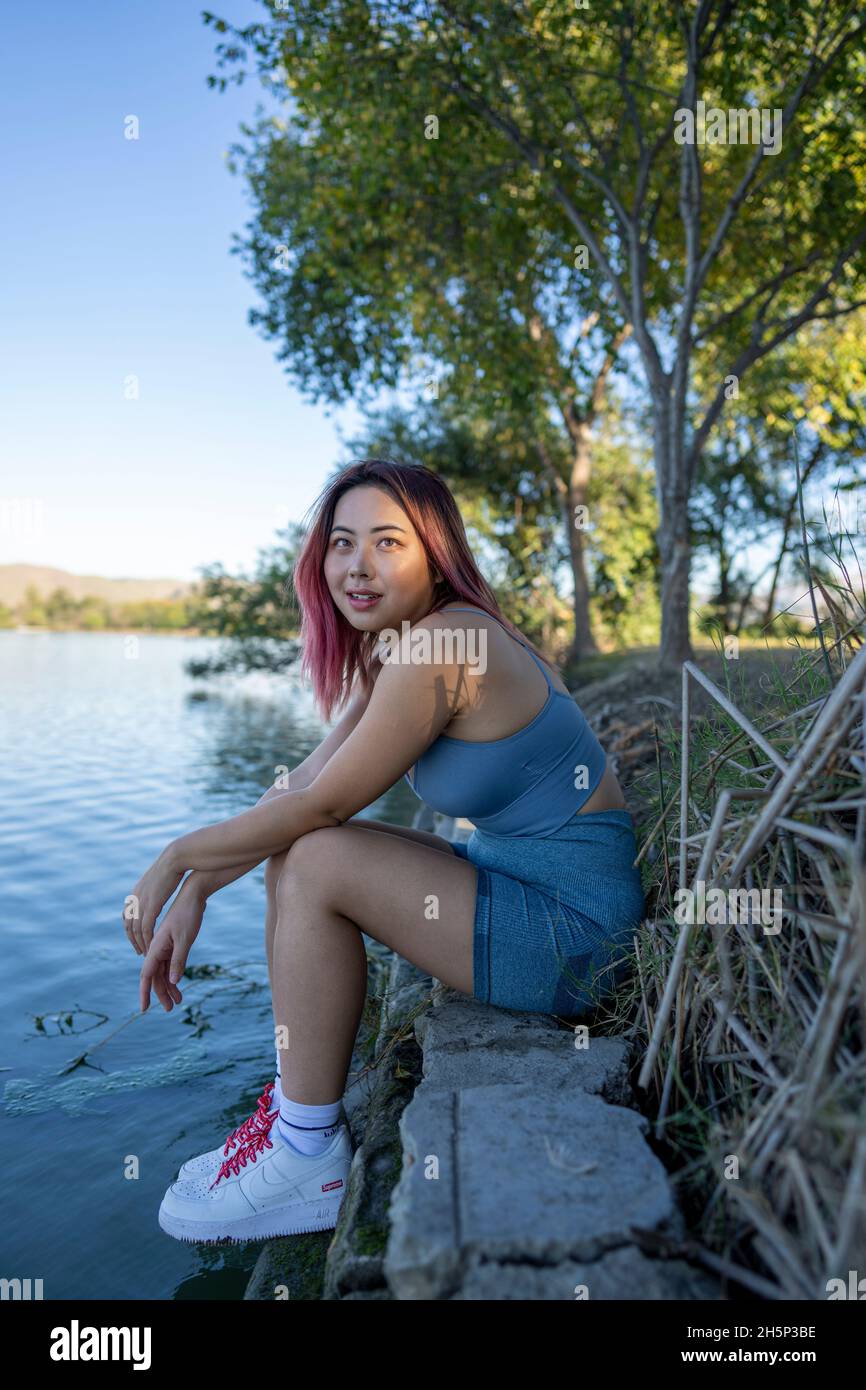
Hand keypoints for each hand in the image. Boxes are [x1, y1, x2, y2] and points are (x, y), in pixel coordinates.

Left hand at [123, 845, 183, 955]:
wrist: (174, 859)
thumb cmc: (171, 866)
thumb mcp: (158, 879)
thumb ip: (154, 888)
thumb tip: (157, 891)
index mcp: (135, 893)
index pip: (127, 916)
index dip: (131, 930)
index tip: (137, 940)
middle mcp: (134, 899)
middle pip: (129, 925)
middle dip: (133, 940)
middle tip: (139, 951)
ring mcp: (141, 902)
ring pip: (136, 929)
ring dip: (140, 942)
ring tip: (146, 952)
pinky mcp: (151, 905)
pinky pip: (146, 927)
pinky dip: (147, 938)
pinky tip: (152, 945)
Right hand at [139, 887, 205, 1012]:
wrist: (193, 896)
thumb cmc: (188, 915)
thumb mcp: (186, 939)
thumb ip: (179, 961)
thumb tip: (173, 982)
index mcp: (156, 947)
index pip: (146, 975)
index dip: (144, 993)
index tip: (144, 1009)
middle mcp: (157, 948)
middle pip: (155, 977)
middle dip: (161, 994)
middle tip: (171, 1009)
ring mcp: (164, 947)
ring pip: (163, 972)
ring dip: (169, 987)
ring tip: (179, 1002)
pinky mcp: (172, 945)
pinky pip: (170, 965)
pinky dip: (174, 977)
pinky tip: (179, 986)